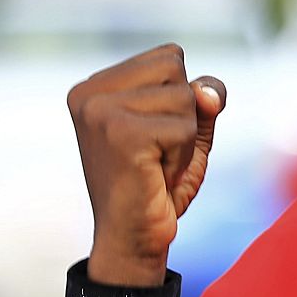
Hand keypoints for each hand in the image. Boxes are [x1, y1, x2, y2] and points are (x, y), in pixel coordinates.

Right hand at [66, 44, 226, 286]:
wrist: (135, 240)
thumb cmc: (159, 184)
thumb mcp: (188, 130)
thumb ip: (203, 98)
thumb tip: (208, 92)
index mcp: (95, 86)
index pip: (169, 56)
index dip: (180, 99)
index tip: (155, 137)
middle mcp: (89, 93)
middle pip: (176, 67)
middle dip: (184, 115)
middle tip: (157, 153)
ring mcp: (99, 110)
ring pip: (185, 98)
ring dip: (184, 139)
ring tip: (156, 165)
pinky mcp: (119, 133)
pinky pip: (184, 128)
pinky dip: (182, 157)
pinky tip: (156, 176)